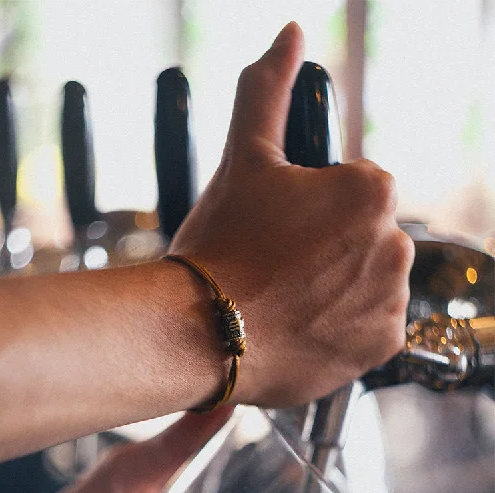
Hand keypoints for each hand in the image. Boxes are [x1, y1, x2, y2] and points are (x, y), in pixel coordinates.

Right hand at [171, 21, 413, 407]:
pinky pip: (371, 327)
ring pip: (370, 281)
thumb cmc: (223, 249)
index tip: (283, 229)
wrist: (205, 333)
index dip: (315, 209)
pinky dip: (345, 327)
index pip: (357, 191)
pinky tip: (304, 324)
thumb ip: (269, 91)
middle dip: (332, 247)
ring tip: (288, 298)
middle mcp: (395, 245)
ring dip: (341, 287)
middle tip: (280, 266)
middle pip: (366, 237)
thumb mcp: (244, 160)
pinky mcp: (380, 346)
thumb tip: (289, 38)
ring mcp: (390, 300)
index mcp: (372, 191)